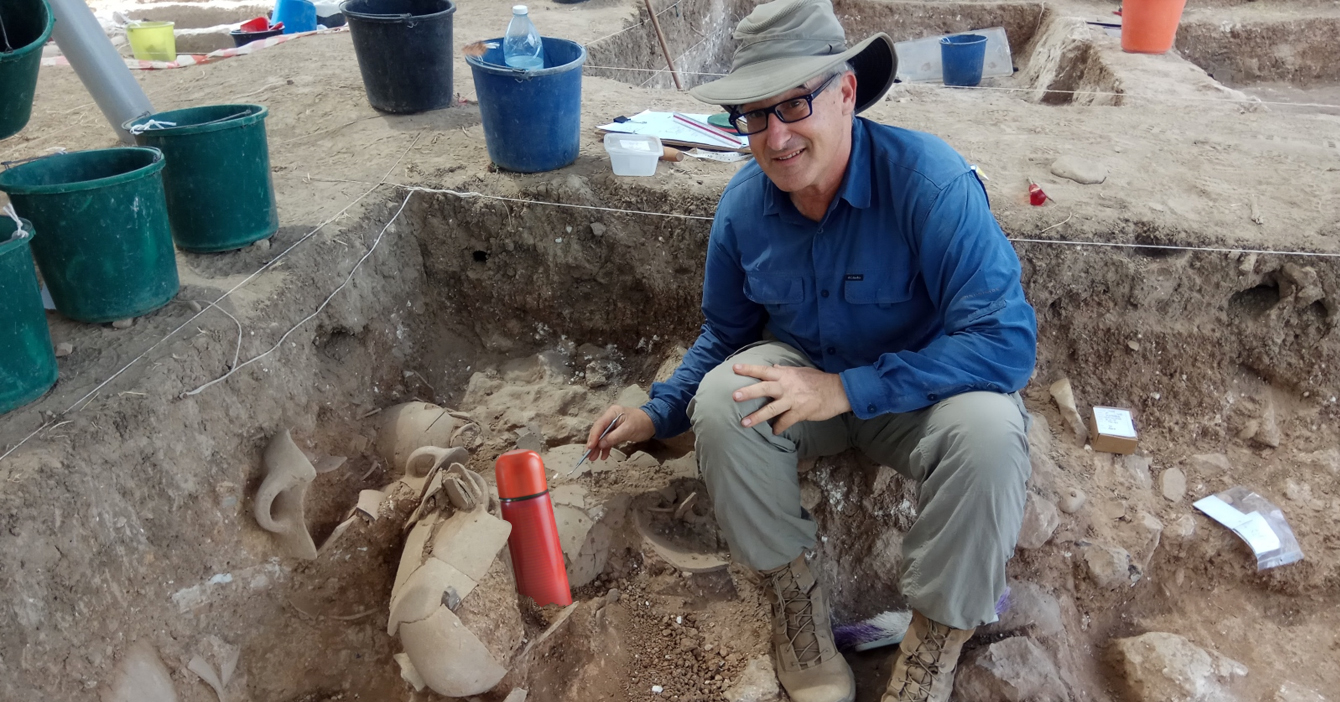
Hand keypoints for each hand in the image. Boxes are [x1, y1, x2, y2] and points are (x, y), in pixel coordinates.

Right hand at [584, 406, 655, 460]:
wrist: (653, 422)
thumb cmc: (641, 424)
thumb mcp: (628, 430)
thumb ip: (613, 437)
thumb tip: (600, 445)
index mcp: (611, 413)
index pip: (599, 425)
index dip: (593, 437)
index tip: (590, 448)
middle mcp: (609, 417)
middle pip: (598, 431)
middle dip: (593, 444)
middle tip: (589, 456)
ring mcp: (612, 424)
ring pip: (602, 437)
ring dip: (598, 447)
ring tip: (594, 458)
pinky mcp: (616, 431)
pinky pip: (608, 439)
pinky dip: (606, 447)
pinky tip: (604, 455)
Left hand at [732, 364, 851, 434]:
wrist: (837, 391)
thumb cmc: (818, 380)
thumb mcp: (801, 371)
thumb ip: (786, 370)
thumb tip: (773, 366)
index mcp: (786, 374)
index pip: (764, 370)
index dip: (749, 369)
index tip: (735, 368)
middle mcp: (786, 386)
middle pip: (764, 388)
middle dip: (748, 392)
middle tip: (734, 396)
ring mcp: (793, 400)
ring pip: (771, 409)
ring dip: (757, 417)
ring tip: (744, 423)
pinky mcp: (800, 412)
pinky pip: (785, 422)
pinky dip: (779, 427)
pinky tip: (774, 431)